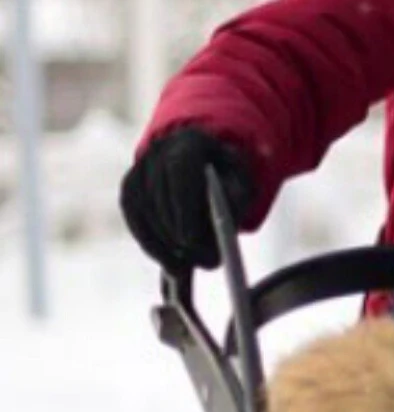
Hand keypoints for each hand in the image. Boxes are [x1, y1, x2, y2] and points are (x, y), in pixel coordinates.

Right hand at [119, 127, 255, 272]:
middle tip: (204, 262)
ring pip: (143, 210)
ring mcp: (139, 168)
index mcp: (190, 141)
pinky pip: (135, 219)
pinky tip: (168, 264)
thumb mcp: (245, 182)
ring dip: (163, 244)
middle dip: (178, 233)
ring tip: (185, 270)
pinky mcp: (130, 188)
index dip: (183, 208)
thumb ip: (237, 197)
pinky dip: (150, 244)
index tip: (192, 242)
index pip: (179, 171)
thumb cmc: (230, 176)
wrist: (206, 163)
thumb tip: (222, 225)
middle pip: (160, 195)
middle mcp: (158, 150)